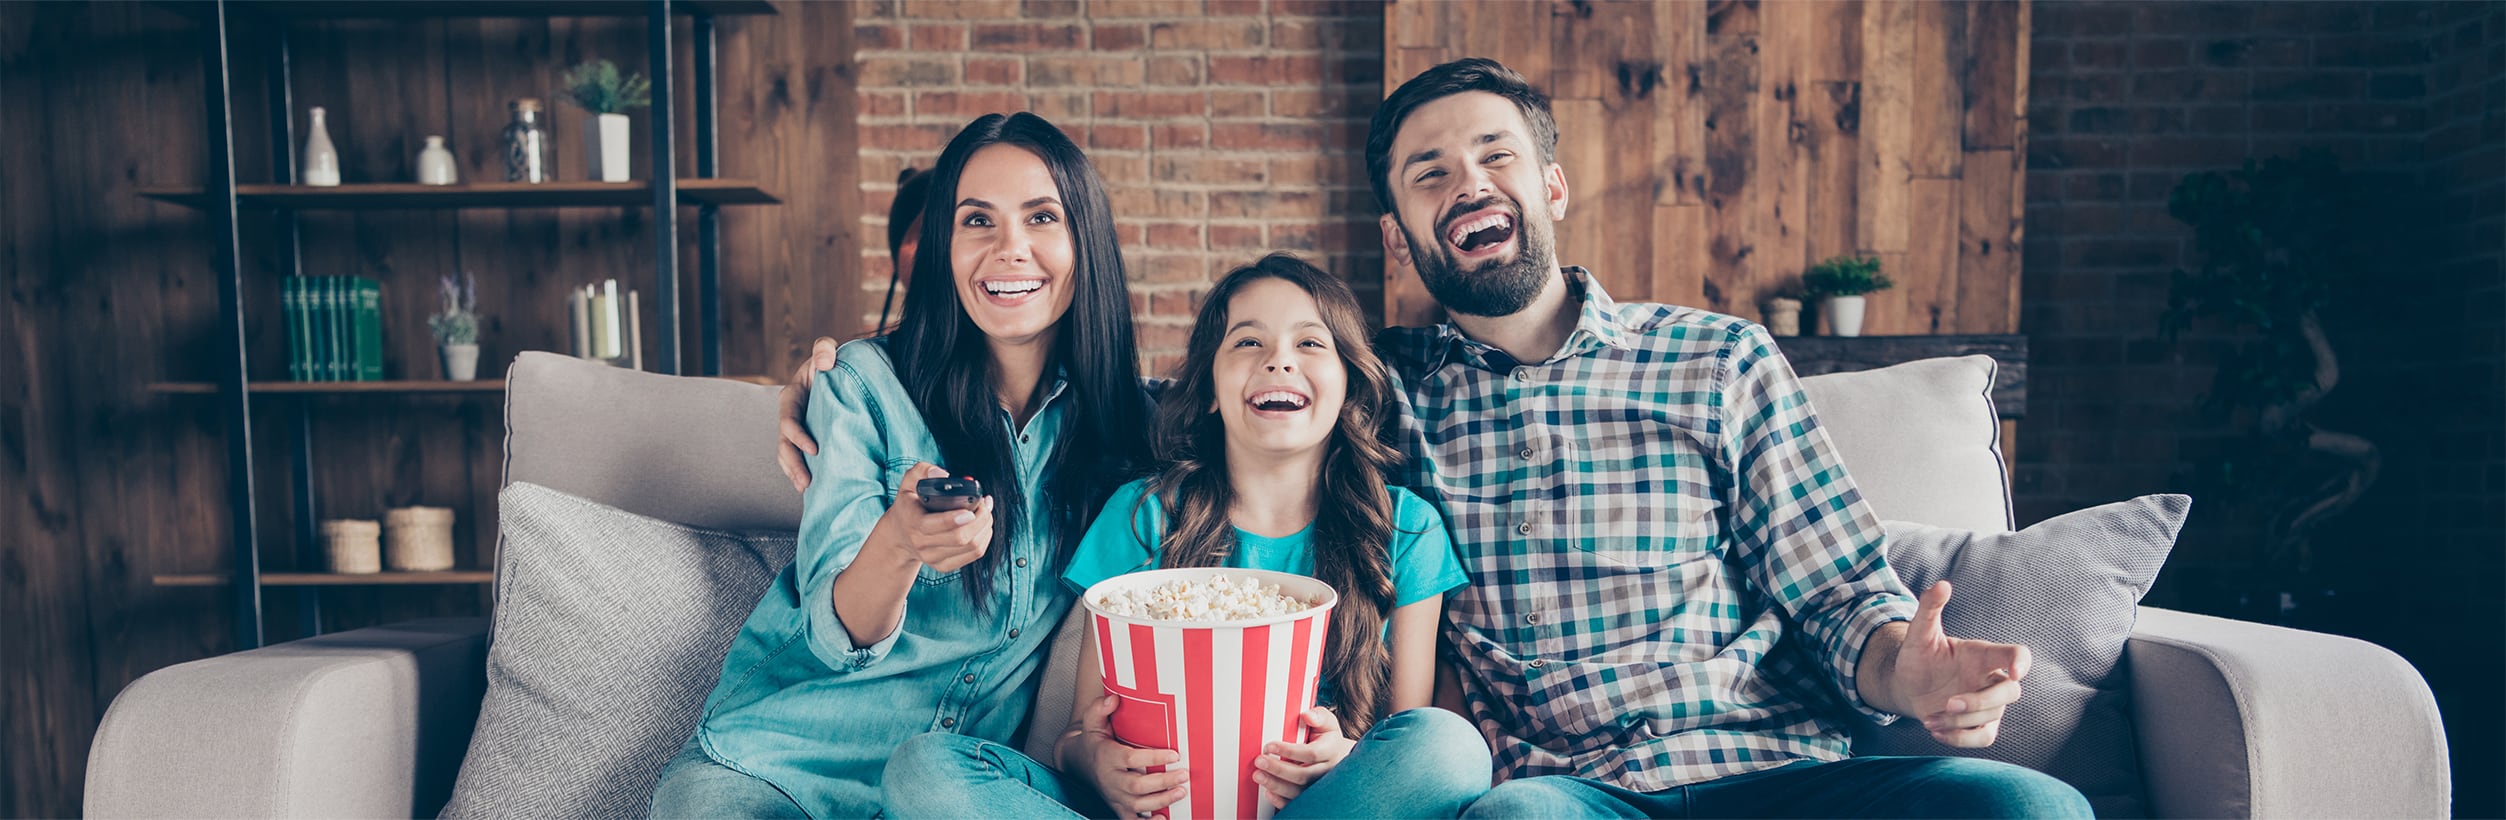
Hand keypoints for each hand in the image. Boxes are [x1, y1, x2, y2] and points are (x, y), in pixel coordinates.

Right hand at [777, 336, 842, 491]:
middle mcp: (790, 416)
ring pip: (787, 455)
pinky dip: (801, 472)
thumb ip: (824, 349)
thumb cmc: (832, 362)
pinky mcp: (806, 440)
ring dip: (793, 472)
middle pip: (784, 444)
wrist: (839, 374)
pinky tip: (811, 488)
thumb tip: (826, 361)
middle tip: (805, 482)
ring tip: (805, 489)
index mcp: (791, 397)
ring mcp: (797, 430)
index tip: (814, 449)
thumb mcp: (827, 351)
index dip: (797, 436)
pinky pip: (798, 458)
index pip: (789, 420)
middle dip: (792, 463)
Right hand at [880, 463, 993, 572]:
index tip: (971, 509)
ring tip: (986, 511)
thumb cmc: (909, 504)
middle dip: (980, 519)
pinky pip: (974, 554)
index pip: (938, 525)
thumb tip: (942, 474)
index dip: (957, 518)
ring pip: (972, 547)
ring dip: (985, 526)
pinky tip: (983, 524)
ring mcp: (934, 558)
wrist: (900, 535)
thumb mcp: (908, 483)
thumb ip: (921, 471)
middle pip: (961, 537)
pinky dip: (984, 537)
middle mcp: (922, 545)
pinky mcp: (945, 566)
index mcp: (913, 523)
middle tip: (984, 503)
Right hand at [1073, 694, 1189, 817]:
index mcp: (1106, 756)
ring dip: (1161, 801)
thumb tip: (1113, 699)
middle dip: (1162, 782)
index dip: (1153, 757)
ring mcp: (1113, 795)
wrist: (1079, 762)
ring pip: (1137, 804)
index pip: (1131, 758)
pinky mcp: (1117, 806)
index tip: (1175, 754)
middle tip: (1184, 774)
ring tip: (1181, 792)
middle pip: (1136, 786)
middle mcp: (1110, 779)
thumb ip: (1100, 708)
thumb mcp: (1092, 721)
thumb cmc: (1094, 740)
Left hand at [1248, 708, 1356, 809]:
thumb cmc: (1325, 737)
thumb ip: (1318, 716)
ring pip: (1298, 792)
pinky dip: (1281, 801)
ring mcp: (1319, 787)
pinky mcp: (1310, 798)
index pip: (1312, 753)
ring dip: (1276, 785)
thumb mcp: (1326, 722)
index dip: (1289, 750)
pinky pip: (1296, 804)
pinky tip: (1268, 792)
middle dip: (1278, 769)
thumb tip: (1306, 715)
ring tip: (1258, 776)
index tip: (1269, 746)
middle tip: (1259, 761)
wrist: (1335, 757)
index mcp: (1331, 751)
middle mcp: (1327, 772)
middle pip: (1303, 775)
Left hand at [1883, 581, 2029, 746]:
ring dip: (1960, 722)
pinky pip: (1984, 738)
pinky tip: (1936, 731)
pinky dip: (1961, 739)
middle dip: (1981, 702)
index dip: (2022, 662)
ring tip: (1929, 719)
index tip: (2015, 672)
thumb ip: (1930, 609)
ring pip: (1992, 717)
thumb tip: (1941, 584)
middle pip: (2009, 693)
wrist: (1908, 686)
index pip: (2016, 655)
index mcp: (1983, 655)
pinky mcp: (1980, 725)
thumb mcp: (1919, 633)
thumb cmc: (1919, 657)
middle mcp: (1990, 679)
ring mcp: (1988, 704)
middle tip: (1948, 704)